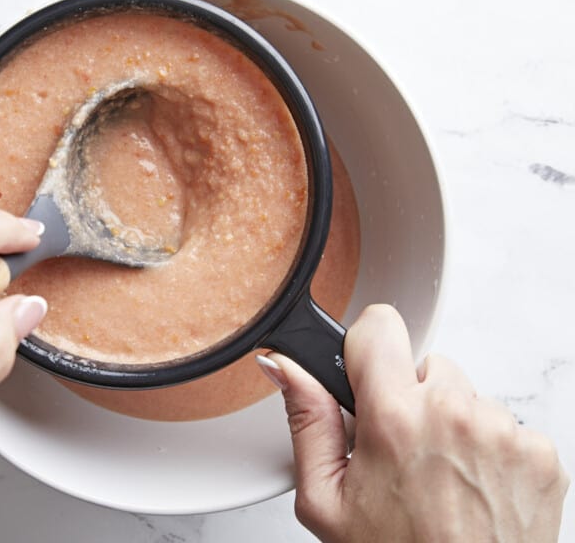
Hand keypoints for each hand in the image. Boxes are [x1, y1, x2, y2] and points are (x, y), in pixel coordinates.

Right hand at [258, 304, 568, 541]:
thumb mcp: (326, 499)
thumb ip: (306, 420)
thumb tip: (285, 366)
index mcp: (395, 418)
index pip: (379, 326)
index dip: (365, 347)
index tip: (365, 373)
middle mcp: (454, 414)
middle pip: (424, 364)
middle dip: (409, 398)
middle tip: (402, 450)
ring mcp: (503, 432)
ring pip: (465, 395)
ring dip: (450, 423)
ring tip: (440, 476)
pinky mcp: (539, 452)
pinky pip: (503, 424)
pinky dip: (487, 447)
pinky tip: (471, 486)